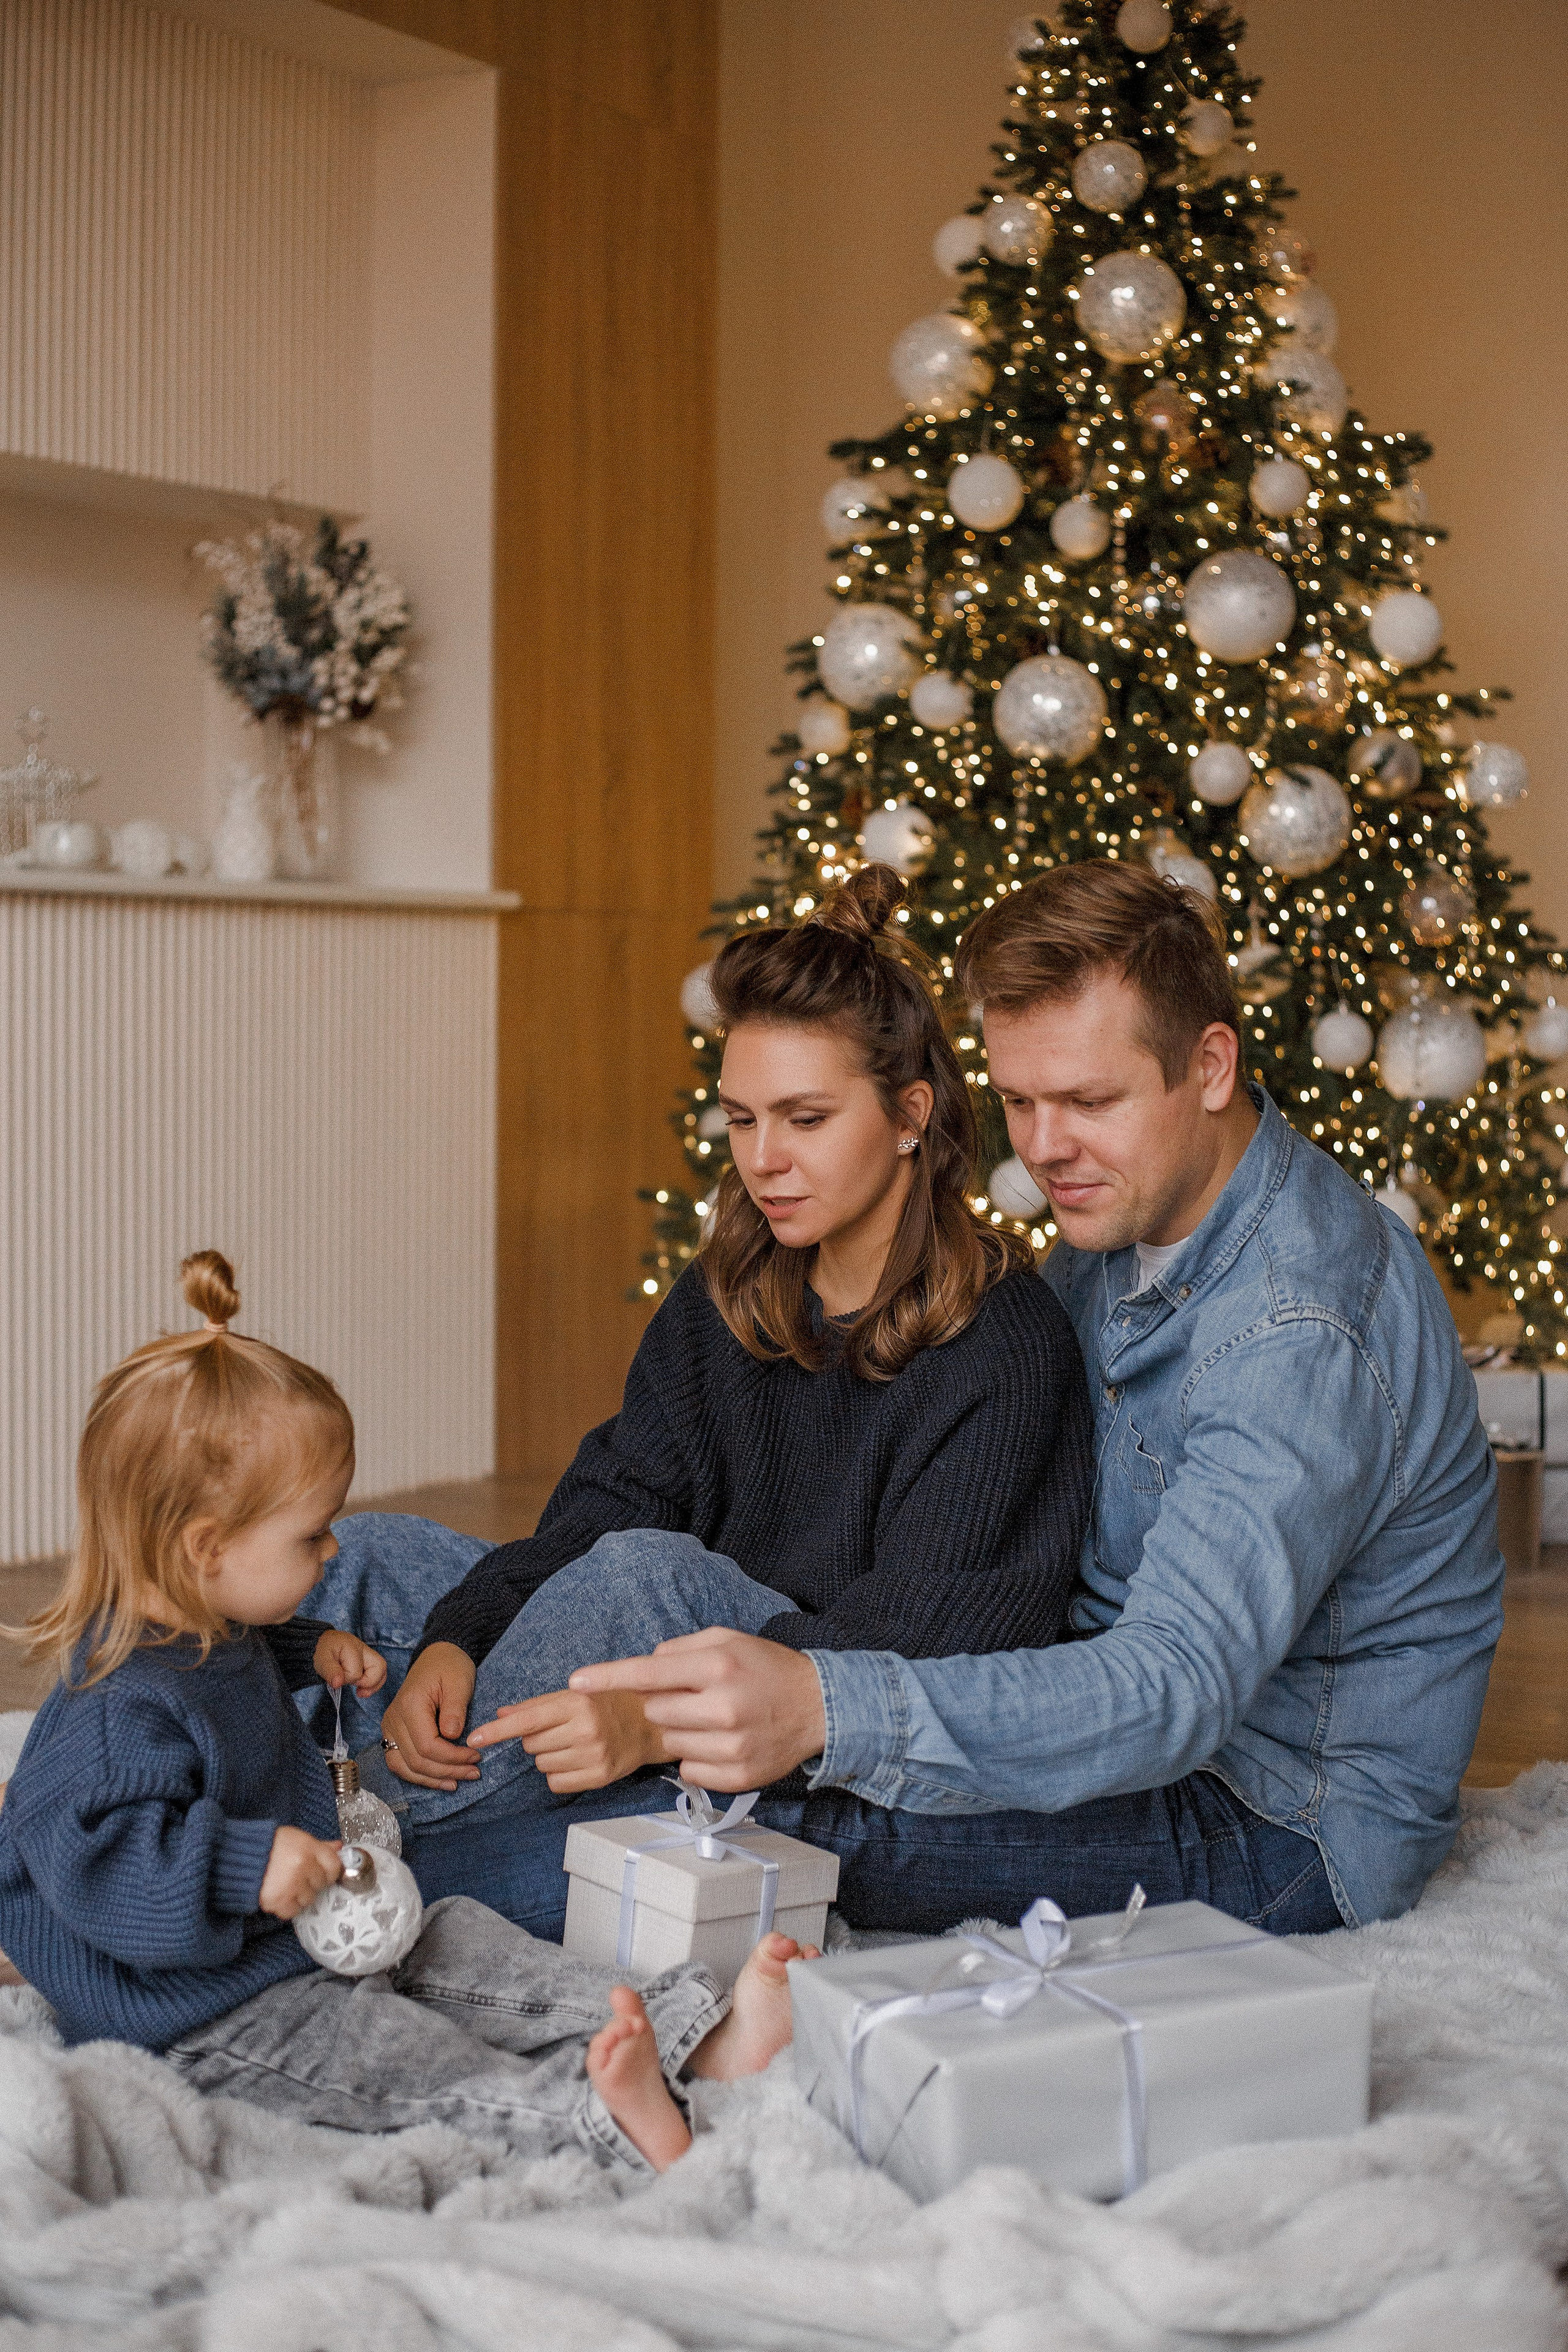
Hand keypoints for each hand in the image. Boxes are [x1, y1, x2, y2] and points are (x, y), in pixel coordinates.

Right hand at [258, 1826, 342, 1919]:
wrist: (238, 1856)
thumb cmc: (268, 1846)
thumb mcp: (296, 1838)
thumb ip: (319, 1845)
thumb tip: (338, 1847)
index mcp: (308, 1847)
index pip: (334, 1865)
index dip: (329, 1871)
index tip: (323, 1873)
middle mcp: (303, 1865)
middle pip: (321, 1883)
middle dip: (311, 1882)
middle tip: (296, 1875)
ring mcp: (292, 1884)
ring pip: (308, 1899)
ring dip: (299, 1895)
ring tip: (284, 1883)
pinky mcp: (279, 1900)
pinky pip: (293, 1911)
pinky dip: (286, 1907)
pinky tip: (278, 1894)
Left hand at [313, 1629, 386, 1695]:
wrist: (323, 1643)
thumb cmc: (322, 1651)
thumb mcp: (322, 1661)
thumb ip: (330, 1672)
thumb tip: (338, 1683)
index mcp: (352, 1647)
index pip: (356, 1671)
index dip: (346, 1679)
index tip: (337, 1679)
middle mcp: (364, 1648)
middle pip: (379, 1666)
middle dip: (368, 1682)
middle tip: (355, 1688)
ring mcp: (368, 1653)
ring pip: (382, 1669)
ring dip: (374, 1684)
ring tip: (361, 1692)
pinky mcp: (369, 1659)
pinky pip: (380, 1672)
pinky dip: (374, 1683)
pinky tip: (363, 1689)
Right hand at [377, 1642, 479, 1789]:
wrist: (436, 1656)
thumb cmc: (449, 1667)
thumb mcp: (459, 1682)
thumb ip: (455, 1710)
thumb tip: (452, 1737)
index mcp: (410, 1706)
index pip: (427, 1746)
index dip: (452, 1758)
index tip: (476, 1756)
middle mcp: (394, 1720)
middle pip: (416, 1760)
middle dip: (447, 1771)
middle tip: (474, 1772)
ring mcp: (390, 1728)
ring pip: (404, 1767)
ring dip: (431, 1779)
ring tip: (457, 1782)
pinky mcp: (393, 1733)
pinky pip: (400, 1762)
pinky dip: (419, 1775)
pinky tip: (439, 1779)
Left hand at [466, 1688, 664, 1792]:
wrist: (648, 1724)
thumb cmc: (605, 1705)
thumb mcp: (574, 1696)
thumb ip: (536, 1706)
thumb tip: (500, 1716)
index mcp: (577, 1704)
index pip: (527, 1720)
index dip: (497, 1731)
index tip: (473, 1739)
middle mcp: (585, 1730)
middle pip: (530, 1745)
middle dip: (536, 1739)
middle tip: (560, 1730)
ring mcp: (593, 1755)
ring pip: (541, 1765)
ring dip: (548, 1757)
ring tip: (572, 1745)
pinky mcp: (599, 1777)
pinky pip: (556, 1783)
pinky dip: (558, 1774)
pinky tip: (576, 1761)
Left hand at [569, 1629, 827, 1791]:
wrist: (820, 1707)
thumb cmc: (767, 1669)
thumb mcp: (729, 1640)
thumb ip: (683, 1648)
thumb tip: (646, 1665)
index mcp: (718, 1666)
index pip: (648, 1672)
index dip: (608, 1676)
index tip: (576, 1681)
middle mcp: (723, 1707)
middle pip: (656, 1711)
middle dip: (666, 1703)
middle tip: (696, 1697)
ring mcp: (731, 1746)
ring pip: (670, 1743)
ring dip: (681, 1732)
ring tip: (713, 1720)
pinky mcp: (738, 1777)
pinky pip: (688, 1770)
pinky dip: (696, 1757)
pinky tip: (721, 1743)